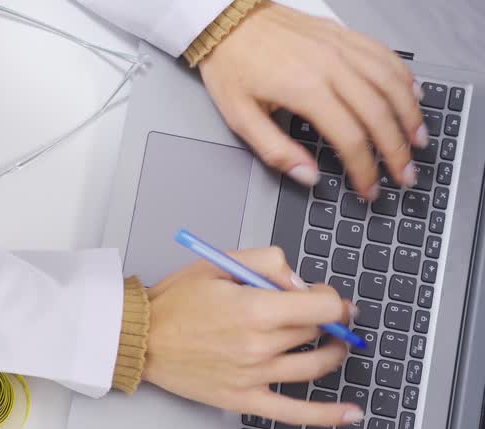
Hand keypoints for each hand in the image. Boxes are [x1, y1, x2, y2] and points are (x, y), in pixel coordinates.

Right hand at [143, 246, 361, 425]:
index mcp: (255, 309)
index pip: (324, 307)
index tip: (327, 299)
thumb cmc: (172, 303)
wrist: (139, 338)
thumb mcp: (218, 262)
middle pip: (318, 333)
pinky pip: (294, 412)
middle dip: (323, 320)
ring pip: (315, 366)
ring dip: (332, 354)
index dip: (332, 299)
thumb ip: (267, 261)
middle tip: (310, 314)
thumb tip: (299, 282)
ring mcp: (254, 375)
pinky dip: (326, 415)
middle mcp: (259, 345)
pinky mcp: (244, 398)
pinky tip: (350, 413)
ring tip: (330, 346)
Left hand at [198, 2, 424, 199]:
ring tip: (418, 140)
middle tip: (405, 175)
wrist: (228, 21)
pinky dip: (404, 78)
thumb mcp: (240, 117)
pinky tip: (412, 94)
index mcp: (304, 89)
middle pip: (379, 114)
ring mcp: (342, 47)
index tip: (369, 189)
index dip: (364, 169)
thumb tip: (307, 176)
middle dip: (396, 150)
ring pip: (392, 83)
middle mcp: (331, 66)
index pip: (349, 138)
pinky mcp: (345, 35)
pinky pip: (386, 56)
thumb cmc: (232, 65)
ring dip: (410, 115)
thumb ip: (276, 150)